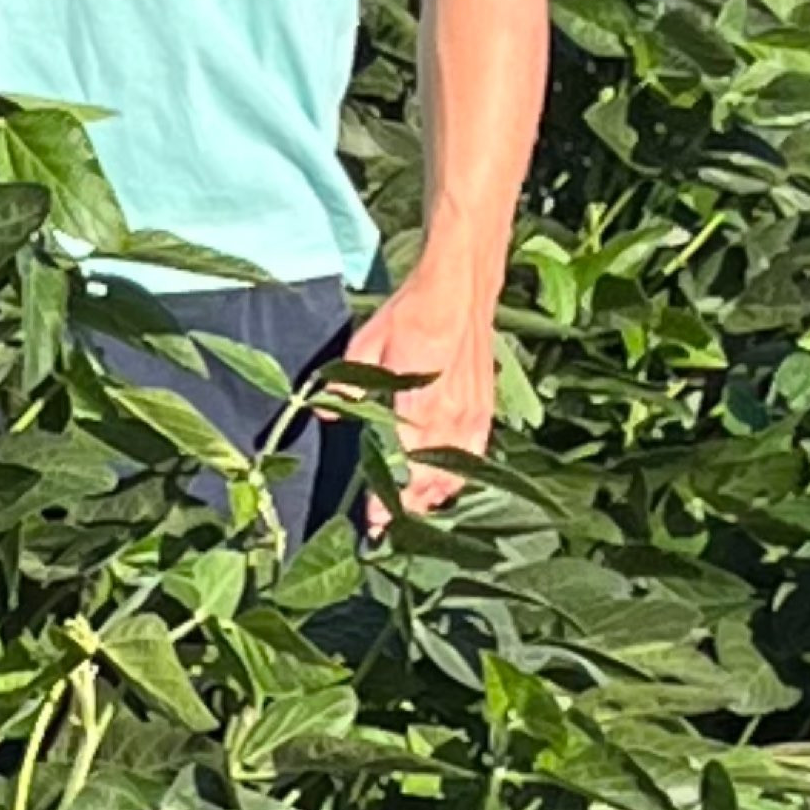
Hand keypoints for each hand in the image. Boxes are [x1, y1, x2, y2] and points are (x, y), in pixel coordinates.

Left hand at [350, 259, 495, 538]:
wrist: (459, 288)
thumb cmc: (410, 313)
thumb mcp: (368, 341)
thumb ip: (347, 382)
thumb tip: (324, 412)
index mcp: (420, 404)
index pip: (404, 466)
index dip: (390, 498)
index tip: (375, 521)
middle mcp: (451, 417)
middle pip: (431, 480)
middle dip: (410, 505)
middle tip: (387, 520)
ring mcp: (473, 416)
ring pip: (456, 473)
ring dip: (434, 495)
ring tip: (413, 507)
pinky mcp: (485, 409)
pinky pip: (474, 456)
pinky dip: (458, 475)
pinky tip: (444, 483)